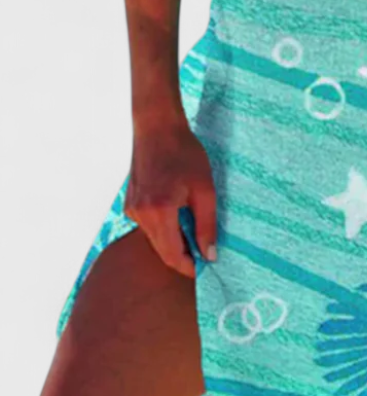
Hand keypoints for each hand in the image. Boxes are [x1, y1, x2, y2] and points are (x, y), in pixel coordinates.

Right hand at [123, 116, 217, 278]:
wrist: (157, 126)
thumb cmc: (184, 153)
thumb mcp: (205, 189)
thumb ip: (206, 225)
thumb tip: (209, 255)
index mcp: (159, 212)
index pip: (172, 255)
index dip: (189, 267)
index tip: (206, 269)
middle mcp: (140, 214)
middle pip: (162, 250)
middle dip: (183, 254)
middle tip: (205, 250)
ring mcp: (131, 209)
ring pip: (155, 238)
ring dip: (174, 239)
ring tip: (194, 223)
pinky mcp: (130, 203)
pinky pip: (149, 224)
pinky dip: (164, 225)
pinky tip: (179, 209)